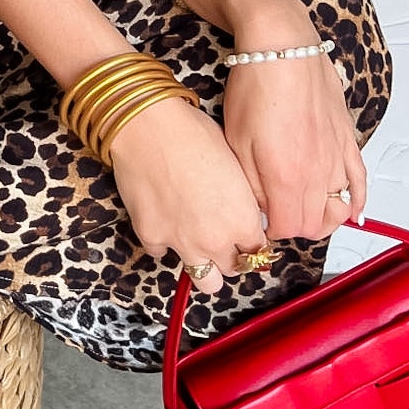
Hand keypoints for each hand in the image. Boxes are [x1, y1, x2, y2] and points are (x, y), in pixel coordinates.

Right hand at [105, 96, 278, 291]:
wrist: (148, 127)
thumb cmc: (193, 133)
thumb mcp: (235, 163)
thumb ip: (243, 200)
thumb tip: (243, 212)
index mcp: (243, 219)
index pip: (259, 252)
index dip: (253, 242)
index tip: (247, 236)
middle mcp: (216, 239)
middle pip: (235, 270)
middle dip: (232, 256)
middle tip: (224, 238)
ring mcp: (182, 242)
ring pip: (206, 281)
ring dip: (206, 266)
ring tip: (199, 244)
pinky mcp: (152, 237)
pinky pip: (163, 254)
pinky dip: (165, 243)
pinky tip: (165, 221)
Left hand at [222, 1, 366, 242]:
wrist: (282, 47)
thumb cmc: (253, 89)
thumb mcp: (236, 142)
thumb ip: (252, 185)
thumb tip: (261, 210)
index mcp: (287, 177)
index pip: (289, 229)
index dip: (271, 230)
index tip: (260, 220)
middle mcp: (319, 173)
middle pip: (316, 224)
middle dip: (295, 226)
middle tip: (277, 212)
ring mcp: (337, 156)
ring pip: (339, 207)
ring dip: (323, 215)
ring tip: (303, 207)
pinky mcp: (347, 139)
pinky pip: (361, 180)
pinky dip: (358, 199)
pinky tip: (354, 211)